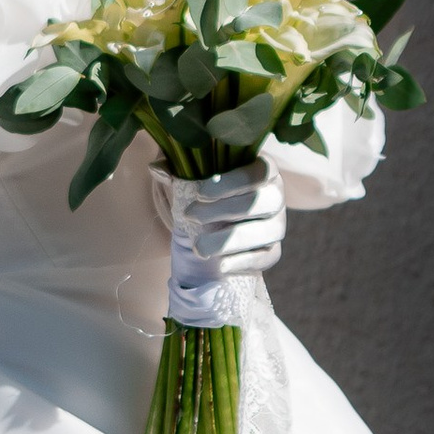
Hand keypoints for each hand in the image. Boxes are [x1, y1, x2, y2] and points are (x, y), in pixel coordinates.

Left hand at [154, 157, 286, 295]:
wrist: (218, 224)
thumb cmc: (209, 193)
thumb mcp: (195, 176)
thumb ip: (180, 169)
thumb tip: (156, 168)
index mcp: (263, 170)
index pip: (258, 172)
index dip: (231, 182)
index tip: (199, 192)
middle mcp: (276, 196)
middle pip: (261, 202)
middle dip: (224, 210)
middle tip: (190, 216)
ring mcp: (277, 224)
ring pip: (265, 231)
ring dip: (230, 240)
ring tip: (199, 248)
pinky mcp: (272, 250)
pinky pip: (266, 257)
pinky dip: (244, 262)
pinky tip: (219, 265)